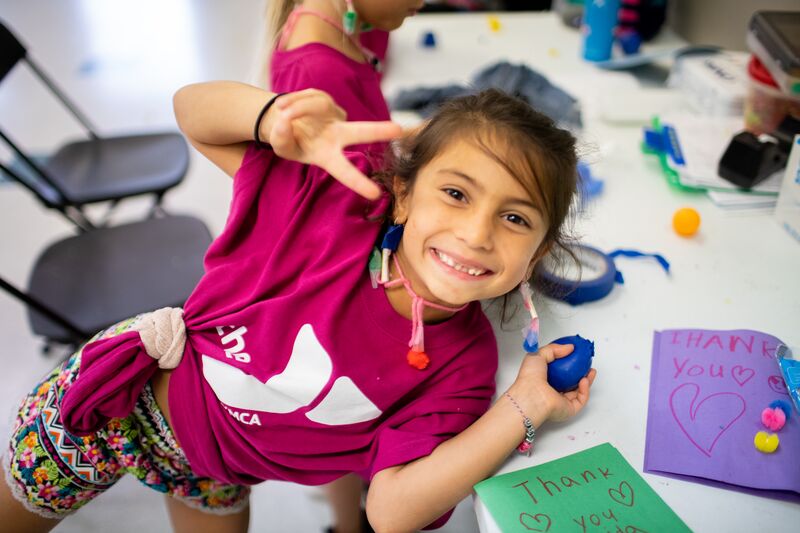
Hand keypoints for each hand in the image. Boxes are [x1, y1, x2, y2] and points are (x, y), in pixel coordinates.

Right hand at [267, 89, 402, 199]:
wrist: (283, 121)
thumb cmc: (290, 141)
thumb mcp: (282, 147)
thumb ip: (281, 139)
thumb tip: (285, 122)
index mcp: (328, 156)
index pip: (345, 171)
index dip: (359, 182)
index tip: (376, 194)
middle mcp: (337, 136)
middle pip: (359, 132)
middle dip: (377, 131)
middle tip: (399, 130)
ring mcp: (335, 116)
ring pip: (320, 105)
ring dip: (298, 107)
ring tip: (280, 111)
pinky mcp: (328, 100)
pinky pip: (312, 95)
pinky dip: (295, 99)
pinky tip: (286, 106)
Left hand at [512, 343, 597, 422]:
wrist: (532, 395)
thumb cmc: (529, 377)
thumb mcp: (538, 355)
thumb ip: (553, 349)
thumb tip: (569, 347)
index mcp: (543, 380)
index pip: (558, 373)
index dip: (568, 365)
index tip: (576, 357)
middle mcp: (552, 391)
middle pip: (570, 382)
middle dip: (581, 373)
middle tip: (587, 365)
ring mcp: (561, 401)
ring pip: (578, 391)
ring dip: (587, 381)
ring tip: (591, 371)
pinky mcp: (569, 409)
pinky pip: (581, 400)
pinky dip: (585, 390)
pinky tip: (585, 380)